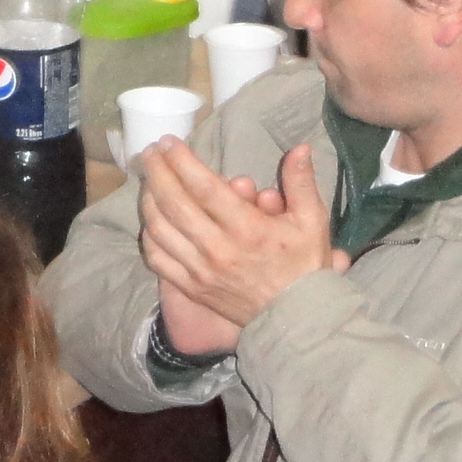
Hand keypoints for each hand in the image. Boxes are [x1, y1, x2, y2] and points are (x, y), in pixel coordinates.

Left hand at [141, 141, 340, 350]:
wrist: (296, 319)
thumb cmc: (305, 266)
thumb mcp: (312, 222)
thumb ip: (300, 183)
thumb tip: (300, 148)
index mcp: (248, 229)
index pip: (203, 186)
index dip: (181, 161)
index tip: (169, 142)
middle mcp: (218, 248)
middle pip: (174, 203)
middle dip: (157, 172)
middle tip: (150, 152)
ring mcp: (200, 270)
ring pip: (160, 228)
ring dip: (149, 199)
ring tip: (149, 179)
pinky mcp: (191, 288)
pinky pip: (158, 258)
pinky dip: (149, 235)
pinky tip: (151, 219)